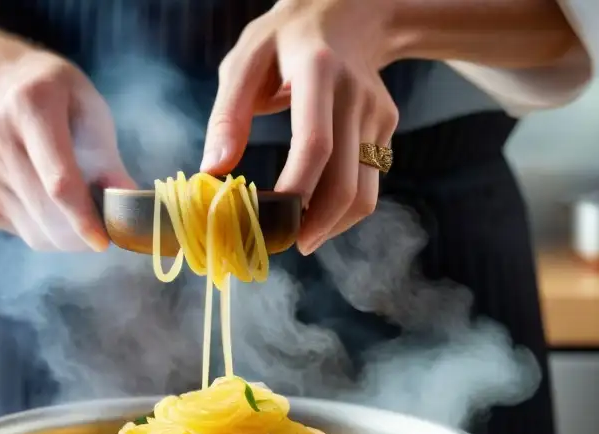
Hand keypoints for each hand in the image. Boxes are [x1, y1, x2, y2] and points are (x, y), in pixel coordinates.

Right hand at [0, 50, 136, 251]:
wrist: (13, 94)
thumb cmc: (67, 107)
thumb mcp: (94, 116)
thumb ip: (110, 163)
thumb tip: (130, 210)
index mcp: (32, 108)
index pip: (58, 181)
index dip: (83, 217)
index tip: (105, 242)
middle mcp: (0, 139)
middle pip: (48, 212)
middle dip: (84, 234)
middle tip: (110, 229)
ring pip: (37, 233)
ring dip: (71, 239)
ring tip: (87, 215)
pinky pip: (26, 235)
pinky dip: (52, 235)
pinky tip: (59, 210)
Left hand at [201, 0, 398, 254]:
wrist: (350, 10)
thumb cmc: (283, 39)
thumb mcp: (244, 59)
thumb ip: (227, 115)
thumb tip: (212, 171)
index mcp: (317, 72)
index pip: (315, 144)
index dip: (295, 191)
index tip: (270, 221)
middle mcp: (356, 95)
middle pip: (345, 182)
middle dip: (315, 225)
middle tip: (283, 244)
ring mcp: (377, 113)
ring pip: (364, 193)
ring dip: (332, 226)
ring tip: (299, 236)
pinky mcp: (386, 127)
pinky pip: (368, 184)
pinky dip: (343, 210)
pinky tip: (316, 213)